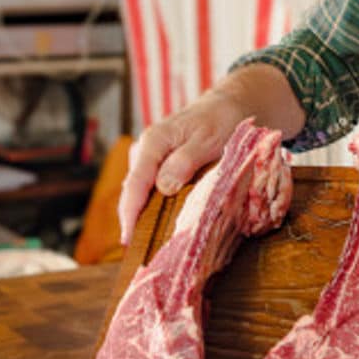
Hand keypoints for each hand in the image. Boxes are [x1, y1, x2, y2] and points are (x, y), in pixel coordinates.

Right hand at [118, 90, 246, 245]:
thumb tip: (164, 187)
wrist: (230, 105)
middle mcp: (145, 150)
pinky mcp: (159, 164)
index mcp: (154, 142)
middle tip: (142, 252)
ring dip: (145, 215)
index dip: (129, 213)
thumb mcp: (209, 139)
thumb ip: (185, 160)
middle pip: (133, 191)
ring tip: (151, 244)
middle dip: (134, 220)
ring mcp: (150, 157)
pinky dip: (156, 205)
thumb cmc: (221, 119)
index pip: (135, 184)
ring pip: (142, 191)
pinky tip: (163, 223)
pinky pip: (152, 188)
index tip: (128, 240)